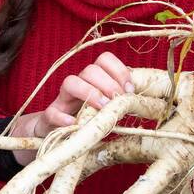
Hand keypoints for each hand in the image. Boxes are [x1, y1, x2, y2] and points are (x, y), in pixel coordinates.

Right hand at [10, 51, 133, 165]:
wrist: (56, 134)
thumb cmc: (87, 120)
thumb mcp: (106, 109)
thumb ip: (120, 102)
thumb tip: (143, 101)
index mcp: (93, 80)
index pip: (104, 60)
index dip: (119, 70)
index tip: (129, 89)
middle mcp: (78, 85)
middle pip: (89, 69)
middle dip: (107, 83)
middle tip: (117, 100)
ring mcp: (62, 100)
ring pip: (69, 82)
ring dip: (89, 93)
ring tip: (102, 108)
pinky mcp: (50, 118)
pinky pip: (52, 112)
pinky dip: (63, 117)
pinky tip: (76, 123)